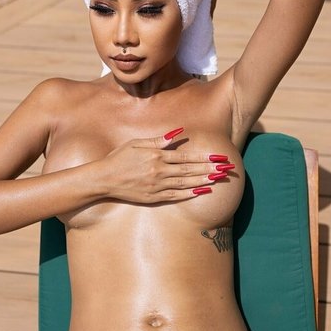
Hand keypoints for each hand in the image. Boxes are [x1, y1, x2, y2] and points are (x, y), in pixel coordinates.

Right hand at [100, 128, 231, 203]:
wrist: (103, 179)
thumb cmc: (119, 158)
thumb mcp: (137, 143)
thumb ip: (158, 140)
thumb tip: (178, 133)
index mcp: (156, 156)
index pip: (185, 157)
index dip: (203, 158)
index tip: (218, 157)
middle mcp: (158, 172)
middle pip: (189, 171)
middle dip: (209, 169)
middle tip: (226, 169)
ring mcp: (156, 186)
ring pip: (185, 184)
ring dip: (203, 181)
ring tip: (219, 180)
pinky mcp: (153, 198)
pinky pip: (175, 196)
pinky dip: (189, 194)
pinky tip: (201, 192)